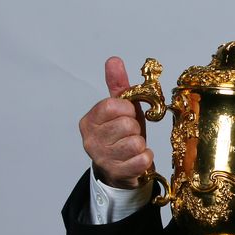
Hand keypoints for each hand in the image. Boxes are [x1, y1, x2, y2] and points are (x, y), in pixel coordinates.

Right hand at [78, 57, 152, 188]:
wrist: (119, 169)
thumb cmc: (121, 134)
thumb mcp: (121, 108)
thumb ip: (117, 85)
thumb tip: (113, 60)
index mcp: (88, 121)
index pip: (113, 106)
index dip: (127, 109)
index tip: (127, 114)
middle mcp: (90, 140)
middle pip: (127, 124)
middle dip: (135, 128)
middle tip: (130, 133)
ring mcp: (102, 159)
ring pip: (135, 142)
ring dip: (140, 144)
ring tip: (133, 147)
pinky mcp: (117, 173)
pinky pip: (143, 159)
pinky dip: (145, 157)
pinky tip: (137, 158)